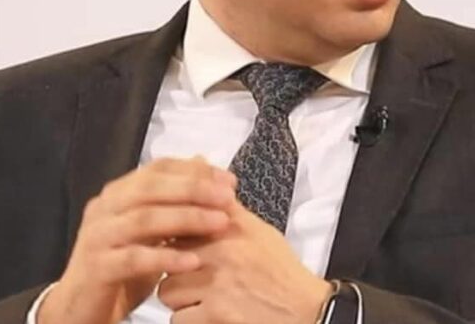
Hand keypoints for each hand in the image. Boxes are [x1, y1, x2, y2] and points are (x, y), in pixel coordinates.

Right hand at [39, 157, 237, 323]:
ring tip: (220, 224)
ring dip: (186, 219)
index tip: (229, 181)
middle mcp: (104, 209)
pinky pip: (134, 259)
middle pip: (149, 187)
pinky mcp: (96, 267)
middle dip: (193, 189)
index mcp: (117, 194)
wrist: (80, 307)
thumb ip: (173, 200)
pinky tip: (194, 262)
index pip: (156, 169)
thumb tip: (203, 162)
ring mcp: (97, 237)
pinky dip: (166, 258)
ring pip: (143, 219)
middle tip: (228, 198)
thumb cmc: (121, 266)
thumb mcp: (151, 232)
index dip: (194, 172)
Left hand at [157, 201, 332, 323]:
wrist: (307, 310)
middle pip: (167, 257)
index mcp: (229, 228)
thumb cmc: (280, 271)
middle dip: (174, 269)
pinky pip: (179, 319)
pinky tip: (205, 315)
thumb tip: (200, 166)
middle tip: (191, 277)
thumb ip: (225, 205)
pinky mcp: (217, 315)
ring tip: (200, 298)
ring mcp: (217, 284)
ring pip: (167, 291)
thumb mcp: (258, 229)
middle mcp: (222, 252)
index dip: (171, 236)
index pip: (180, 221)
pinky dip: (188, 320)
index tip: (177, 246)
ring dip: (179, 299)